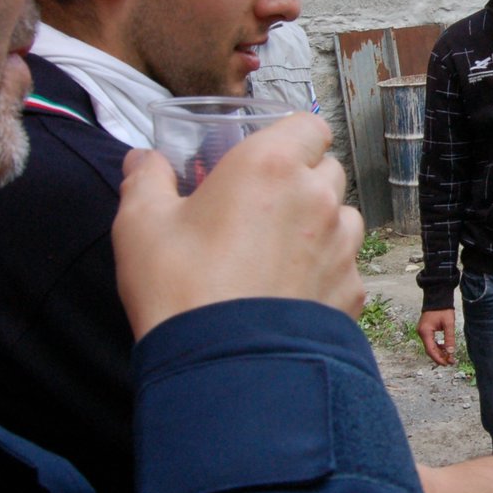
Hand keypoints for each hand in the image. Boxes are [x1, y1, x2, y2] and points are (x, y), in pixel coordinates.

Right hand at [113, 114, 364, 339]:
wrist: (224, 366)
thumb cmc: (180, 287)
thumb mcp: (141, 225)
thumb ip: (146, 180)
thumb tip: (143, 160)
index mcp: (271, 166)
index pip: (310, 126)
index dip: (293, 138)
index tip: (269, 155)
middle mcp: (317, 198)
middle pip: (328, 171)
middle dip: (303, 181)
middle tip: (263, 207)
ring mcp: (341, 245)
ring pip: (344, 218)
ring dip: (320, 225)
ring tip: (279, 252)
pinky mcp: (352, 289)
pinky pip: (345, 267)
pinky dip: (326, 272)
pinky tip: (292, 292)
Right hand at [419, 308, 457, 365]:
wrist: (437, 298)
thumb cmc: (443, 309)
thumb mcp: (449, 324)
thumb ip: (449, 338)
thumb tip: (451, 352)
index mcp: (425, 332)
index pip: (431, 350)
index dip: (438, 358)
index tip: (446, 363)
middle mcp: (421, 333)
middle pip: (430, 350)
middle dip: (440, 356)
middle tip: (450, 362)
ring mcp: (422, 331)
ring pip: (430, 346)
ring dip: (439, 352)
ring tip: (449, 356)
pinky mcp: (425, 330)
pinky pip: (430, 341)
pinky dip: (437, 346)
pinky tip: (445, 348)